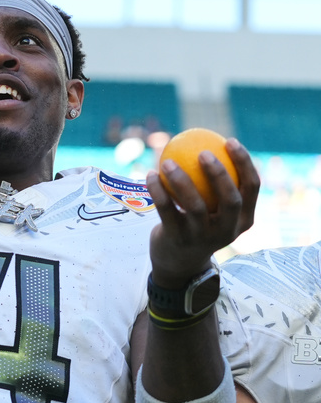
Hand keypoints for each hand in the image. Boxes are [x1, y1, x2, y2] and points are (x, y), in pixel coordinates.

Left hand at [145, 137, 258, 286]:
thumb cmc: (199, 225)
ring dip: (181, 180)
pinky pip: (166, 211)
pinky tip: (149, 174)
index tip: (229, 141)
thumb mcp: (216, 210)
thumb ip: (217, 184)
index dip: (244, 162)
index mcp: (244, 220)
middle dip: (219, 174)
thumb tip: (208, 141)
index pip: (252, 187)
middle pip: (230, 199)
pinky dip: (157, 191)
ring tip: (167, 161)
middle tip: (203, 152)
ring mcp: (203, 237)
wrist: (178, 262)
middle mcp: (227, 230)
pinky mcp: (178, 240)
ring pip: (195, 206)